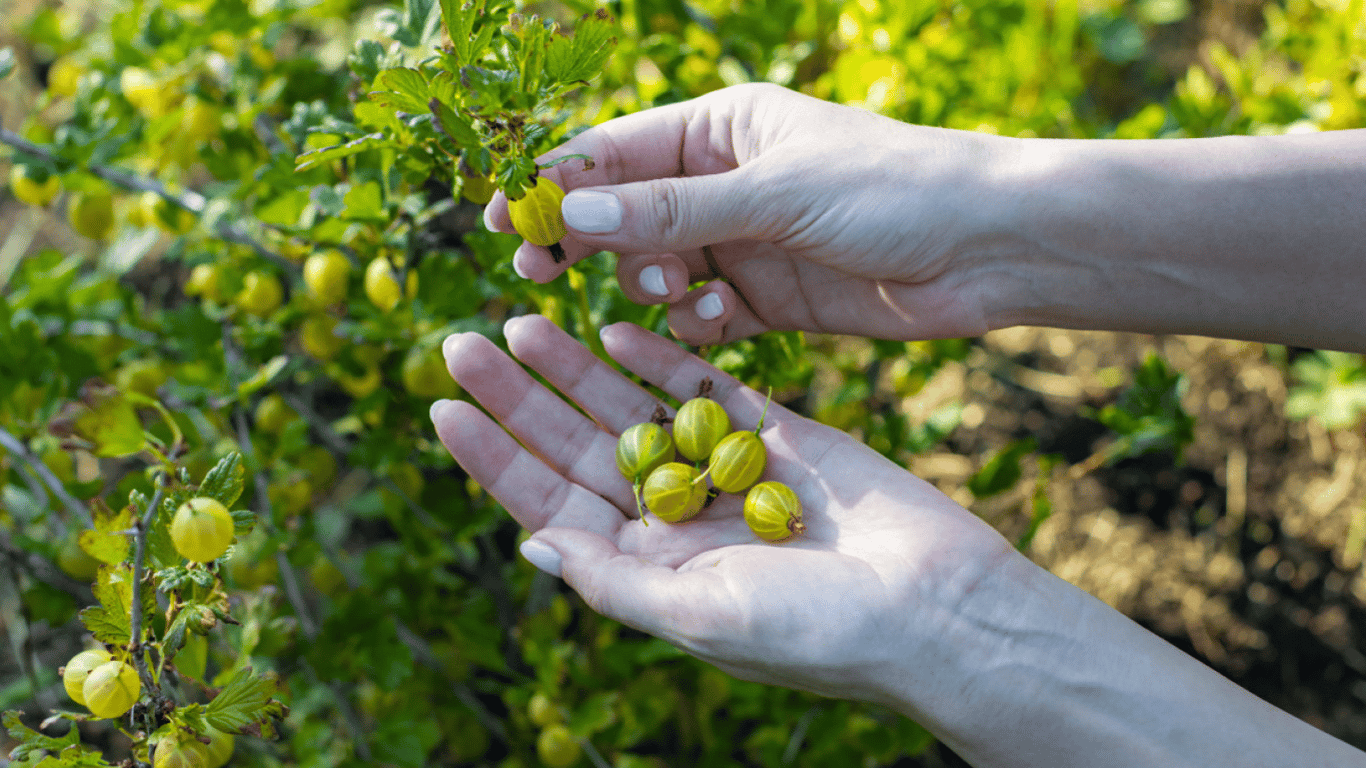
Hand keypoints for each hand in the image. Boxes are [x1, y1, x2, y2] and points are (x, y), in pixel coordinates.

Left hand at [429, 315, 1021, 704]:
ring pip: (631, 409)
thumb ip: (613, 580)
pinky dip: (662, 358)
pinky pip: (707, 386)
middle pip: (577, 447)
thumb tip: (529, 545)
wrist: (937, 607)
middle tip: (460, 342)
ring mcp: (723, 469)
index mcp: (647, 568)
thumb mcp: (700, 617)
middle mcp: (674, 518)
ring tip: (521, 321)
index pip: (547, 507)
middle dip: (521, 397)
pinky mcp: (776, 431)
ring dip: (577, 367)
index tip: (441, 406)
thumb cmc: (819, 633)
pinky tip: (615, 326)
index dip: (494, 458)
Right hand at [483, 83, 1021, 344]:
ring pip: (658, 267)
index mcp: (724, 128)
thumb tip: (568, 210)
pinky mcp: (770, 298)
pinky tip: (717, 319)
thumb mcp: (777, 193)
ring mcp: (746, 241)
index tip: (503, 216)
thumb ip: (673, 209)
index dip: (555, 181)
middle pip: (625, 212)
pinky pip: (703, 314)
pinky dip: (697, 322)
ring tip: (671, 291)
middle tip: (539, 273)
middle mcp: (727, 181)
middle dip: (585, 241)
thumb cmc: (893, 189)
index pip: (617, 151)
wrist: (990, 247)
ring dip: (650, 283)